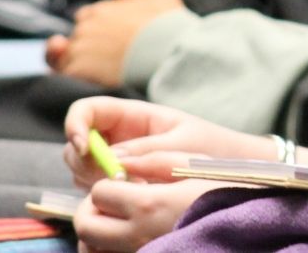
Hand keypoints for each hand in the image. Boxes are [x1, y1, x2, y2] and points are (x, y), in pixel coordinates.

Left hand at [45, 0, 187, 86]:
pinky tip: (91, 81)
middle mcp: (86, 26)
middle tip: (107, 57)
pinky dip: (74, 77)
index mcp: (101, 9)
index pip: (87, 17)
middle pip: (77, 36)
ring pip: (67, 56)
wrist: (168, 53)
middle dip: (87, 44)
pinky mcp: (79, 71)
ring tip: (99, 72)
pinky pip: (66, 74)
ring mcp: (80, 48)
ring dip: (78, 62)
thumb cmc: (167, 25)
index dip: (97, 27)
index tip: (111, 38)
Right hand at [63, 98, 272, 188]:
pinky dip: (107, 195)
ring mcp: (117, 160)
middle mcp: (119, 136)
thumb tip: (110, 158)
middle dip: (85, 159)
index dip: (75, 124)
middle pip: (77, 143)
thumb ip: (145, 150)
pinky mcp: (122, 183)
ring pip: (83, 168)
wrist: (232, 169)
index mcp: (132, 116)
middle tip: (114, 177)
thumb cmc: (210, 149)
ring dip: (96, 180)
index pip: (86, 110)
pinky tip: (136, 197)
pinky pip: (97, 188)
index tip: (84, 145)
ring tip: (136, 187)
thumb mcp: (180, 146)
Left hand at [73, 174, 224, 251]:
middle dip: (91, 209)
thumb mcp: (194, 166)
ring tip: (117, 221)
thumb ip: (154, 160)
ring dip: (97, 233)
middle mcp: (137, 235)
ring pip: (92, 248)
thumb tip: (120, 159)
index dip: (107, 183)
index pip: (99, 193)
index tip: (122, 182)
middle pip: (86, 226)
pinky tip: (126, 237)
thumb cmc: (224, 191)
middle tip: (111, 201)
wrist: (247, 227)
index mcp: (149, 204)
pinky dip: (107, 248)